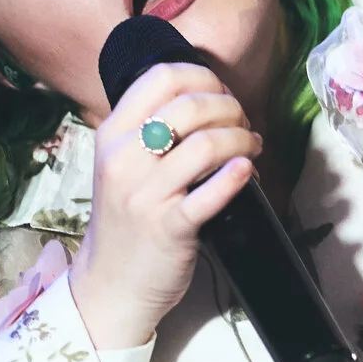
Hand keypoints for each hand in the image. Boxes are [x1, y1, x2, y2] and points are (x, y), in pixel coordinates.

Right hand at [68, 62, 262, 349]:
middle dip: (230, 107)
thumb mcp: (121, 166)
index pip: (161, 77)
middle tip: (243, 124)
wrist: (111, 285)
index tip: (221, 93)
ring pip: (207, 144)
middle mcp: (123, 159)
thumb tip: (206, 96)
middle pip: (190, 105)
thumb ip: (148, 131)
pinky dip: (238, 176)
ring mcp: (145, 194)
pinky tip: (248, 172)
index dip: (202, 77)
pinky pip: (212, 192)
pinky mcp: (170, 227)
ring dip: (242, 139)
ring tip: (251, 148)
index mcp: (111, 135)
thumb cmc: (126, 220)